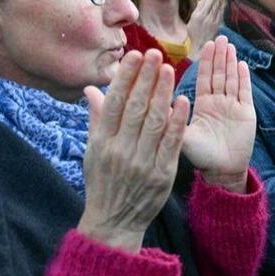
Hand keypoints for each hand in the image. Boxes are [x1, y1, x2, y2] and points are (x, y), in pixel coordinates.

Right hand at [78, 49, 190, 252]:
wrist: (115, 221)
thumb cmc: (103, 182)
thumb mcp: (93, 151)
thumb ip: (95, 119)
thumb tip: (90, 89)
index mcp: (102, 142)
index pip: (114, 103)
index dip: (125, 77)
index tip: (135, 55)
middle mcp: (120, 150)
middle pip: (135, 107)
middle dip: (146, 78)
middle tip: (156, 54)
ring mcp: (142, 162)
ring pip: (154, 121)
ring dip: (163, 93)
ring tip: (170, 70)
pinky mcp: (162, 173)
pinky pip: (171, 143)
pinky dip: (178, 121)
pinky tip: (183, 101)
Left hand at [181, 35, 255, 193]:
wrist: (221, 171)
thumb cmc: (200, 156)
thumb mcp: (181, 134)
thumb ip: (170, 118)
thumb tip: (151, 101)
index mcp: (203, 105)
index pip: (204, 78)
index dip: (206, 62)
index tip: (206, 44)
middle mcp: (219, 103)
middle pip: (220, 74)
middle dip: (220, 56)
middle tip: (220, 37)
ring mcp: (234, 107)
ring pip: (232, 79)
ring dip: (231, 62)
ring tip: (230, 45)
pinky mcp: (247, 114)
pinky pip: (245, 92)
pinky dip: (244, 79)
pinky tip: (242, 65)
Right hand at [187, 0, 225, 59]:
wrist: (199, 49)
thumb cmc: (195, 35)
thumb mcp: (192, 22)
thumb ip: (198, 11)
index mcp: (196, 15)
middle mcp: (203, 17)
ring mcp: (211, 21)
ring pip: (218, 4)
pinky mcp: (217, 25)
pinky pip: (221, 12)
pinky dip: (224, 4)